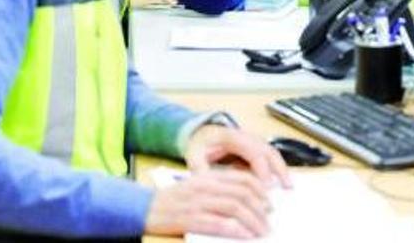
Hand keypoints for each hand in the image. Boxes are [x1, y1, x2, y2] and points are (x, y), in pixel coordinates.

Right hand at [145, 170, 270, 238]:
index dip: (260, 191)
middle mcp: (205, 187)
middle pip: (242, 194)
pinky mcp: (191, 219)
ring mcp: (198, 203)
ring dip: (253, 221)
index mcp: (207, 176)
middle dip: (261, 209)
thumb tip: (245, 199)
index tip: (269, 203)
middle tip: (269, 221)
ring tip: (262, 231)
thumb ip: (218, 188)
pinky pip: (220, 224)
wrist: (144, 208)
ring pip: (235, 208)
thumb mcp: (196, 186)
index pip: (242, 179)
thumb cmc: (172, 199)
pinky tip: (247, 236)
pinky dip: (236, 231)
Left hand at [185, 125, 291, 188]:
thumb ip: (199, 168)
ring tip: (289, 187)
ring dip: (282, 169)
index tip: (266, 186)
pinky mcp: (255, 148)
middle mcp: (246, 137)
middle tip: (286, 187)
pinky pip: (270, 158)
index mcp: (232, 137)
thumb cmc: (200, 143)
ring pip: (273, 153)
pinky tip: (281, 184)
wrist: (202, 133)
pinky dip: (277, 169)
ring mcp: (253, 141)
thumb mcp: (194, 153)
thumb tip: (206, 183)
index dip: (261, 169)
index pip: (253, 151)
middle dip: (279, 169)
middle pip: (268, 150)